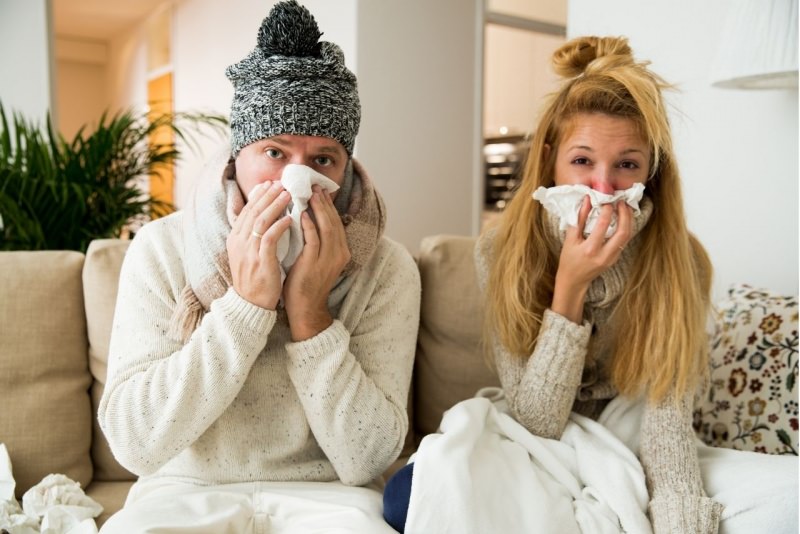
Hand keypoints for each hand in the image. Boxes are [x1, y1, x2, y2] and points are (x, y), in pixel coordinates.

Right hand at [226, 181, 291, 309]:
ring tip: (288, 195)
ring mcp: (248, 251)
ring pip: (260, 221)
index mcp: (236, 239)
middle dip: (268, 195)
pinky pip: (269, 239)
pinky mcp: (260, 261)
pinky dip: (279, 226)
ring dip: (275, 206)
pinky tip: (290, 219)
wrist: (251, 304)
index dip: (258, 196)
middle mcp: (239, 242)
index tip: (270, 184)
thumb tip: (264, 216)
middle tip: (281, 183)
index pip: (246, 211)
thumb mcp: (249, 253)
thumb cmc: (255, 278)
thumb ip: (253, 236)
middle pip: (253, 211)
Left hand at [283, 186, 350, 340]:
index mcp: (341, 251)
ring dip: (318, 208)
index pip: (336, 222)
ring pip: (326, 226)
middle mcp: (339, 253)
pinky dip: (309, 224)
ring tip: (309, 194)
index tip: (319, 191)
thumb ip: (317, 241)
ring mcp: (328, 258)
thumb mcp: (317, 260)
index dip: (328, 206)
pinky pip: (313, 239)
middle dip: (324, 202)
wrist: (305, 308)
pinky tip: (301, 214)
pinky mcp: (315, 263)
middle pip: (333, 221)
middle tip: (314, 186)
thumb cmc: (307, 283)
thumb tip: (308, 219)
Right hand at [551, 196, 632, 322]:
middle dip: (625, 214)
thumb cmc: (568, 259)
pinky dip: (626, 228)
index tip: (606, 200)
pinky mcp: (615, 259)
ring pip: (627, 237)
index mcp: (590, 249)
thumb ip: (580, 219)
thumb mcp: (570, 239)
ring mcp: (612, 258)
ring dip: (629, 220)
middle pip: (622, 232)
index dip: (607, 210)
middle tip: (622, 202)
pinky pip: (624, 241)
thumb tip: (588, 200)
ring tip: (625, 208)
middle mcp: (604, 255)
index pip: (603, 225)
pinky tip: (623, 219)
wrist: (574, 280)